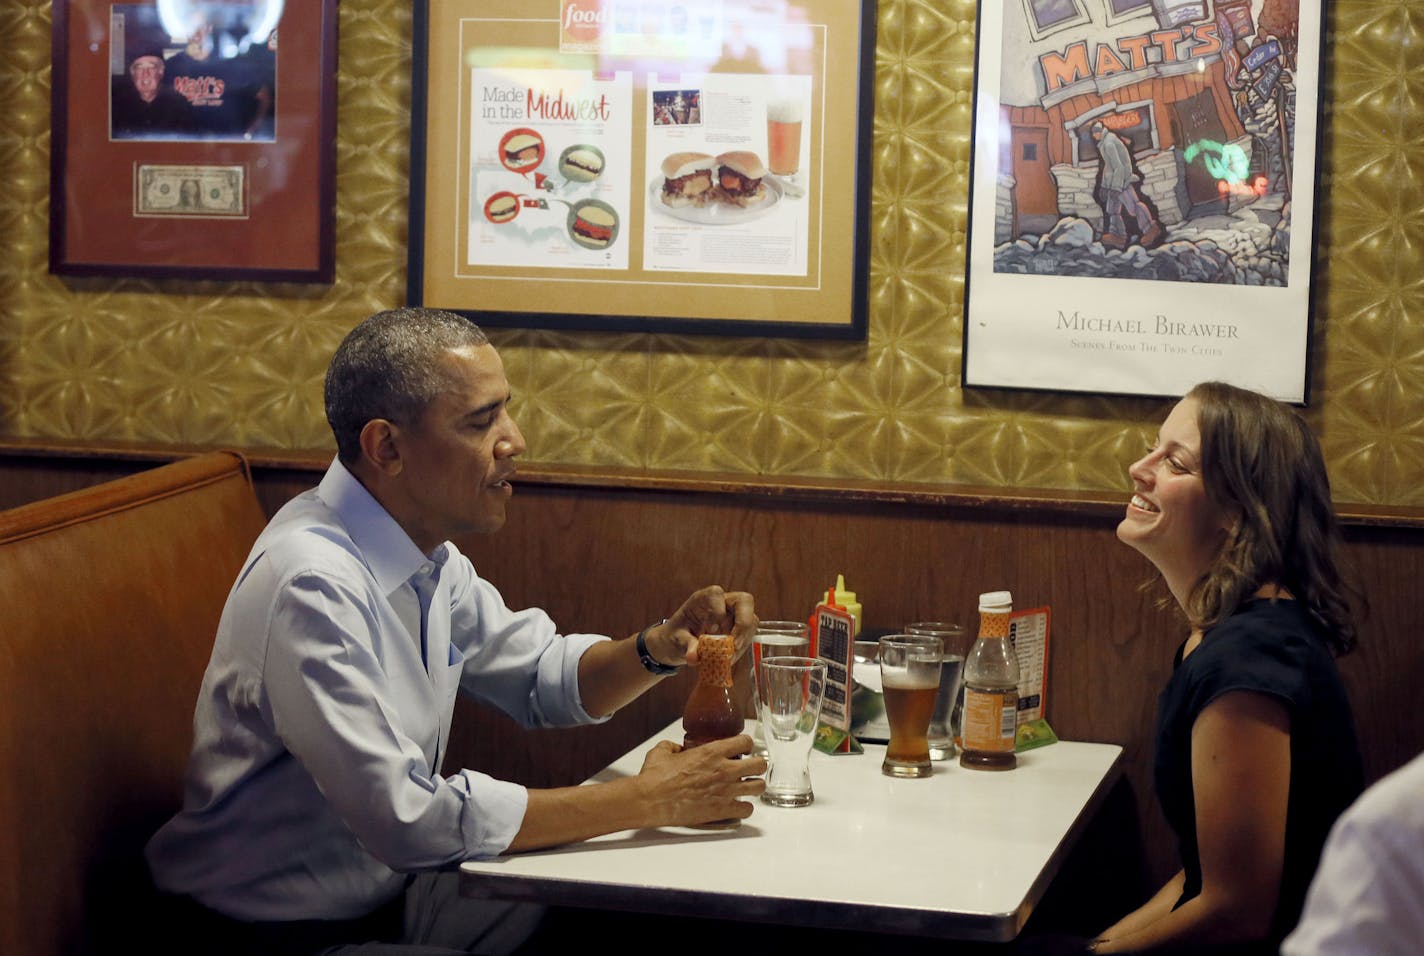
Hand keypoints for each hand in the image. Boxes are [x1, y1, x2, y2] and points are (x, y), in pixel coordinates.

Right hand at [634, 734, 766, 826]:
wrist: (650, 800)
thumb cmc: (655, 777)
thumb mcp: (662, 751)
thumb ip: (673, 746)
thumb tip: (677, 749)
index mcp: (712, 752)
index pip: (746, 741)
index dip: (746, 744)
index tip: (742, 749)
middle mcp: (724, 770)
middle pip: (760, 764)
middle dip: (757, 765)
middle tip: (749, 768)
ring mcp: (726, 791)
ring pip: (759, 787)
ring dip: (754, 786)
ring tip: (746, 787)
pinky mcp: (722, 811)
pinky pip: (747, 810)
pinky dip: (744, 808)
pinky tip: (736, 805)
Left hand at [645, 586, 756, 666]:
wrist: (678, 643)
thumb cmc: (677, 634)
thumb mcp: (677, 640)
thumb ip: (687, 646)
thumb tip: (693, 657)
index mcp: (702, 598)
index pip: (716, 594)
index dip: (717, 611)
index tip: (711, 631)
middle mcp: (722, 602)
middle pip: (744, 601)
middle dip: (743, 623)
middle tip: (734, 644)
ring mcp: (733, 615)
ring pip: (751, 620)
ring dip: (743, 640)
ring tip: (730, 657)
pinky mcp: (738, 629)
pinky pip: (748, 635)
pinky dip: (741, 649)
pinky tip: (730, 660)